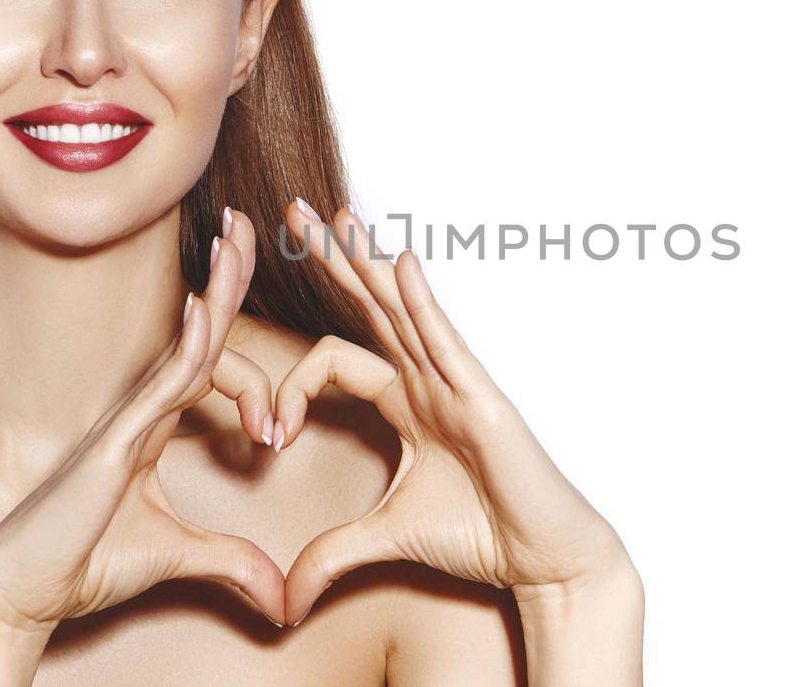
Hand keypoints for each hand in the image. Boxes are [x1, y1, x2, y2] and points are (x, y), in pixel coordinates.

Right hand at [0, 207, 286, 640]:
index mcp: (153, 425)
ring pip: (185, 342)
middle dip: (223, 275)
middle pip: (195, 328)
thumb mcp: (178, 558)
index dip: (237, 333)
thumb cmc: (81, 565)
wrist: (20, 594)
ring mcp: (127, 419)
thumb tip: (280, 595)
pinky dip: (188, 344)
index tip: (262, 310)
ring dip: (215, 289)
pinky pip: (161, 382)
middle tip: (246, 223)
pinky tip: (207, 307)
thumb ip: (231, 563)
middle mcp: (141, 410)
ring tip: (239, 237)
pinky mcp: (114, 440)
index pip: (207, 359)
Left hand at [274, 200, 637, 624]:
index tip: (268, 438)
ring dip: (365, 261)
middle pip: (369, 307)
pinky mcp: (481, 399)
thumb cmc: (482, 536)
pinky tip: (397, 261)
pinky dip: (420, 301)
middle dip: (329, 260)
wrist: (543, 558)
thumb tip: (283, 597)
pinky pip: (444, 340)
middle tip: (290, 212)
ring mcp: (456, 384)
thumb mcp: (387, 539)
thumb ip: (332, 555)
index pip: (337, 364)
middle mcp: (428, 381)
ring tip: (332, 217)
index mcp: (407, 403)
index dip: (292, 388)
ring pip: (401, 310)